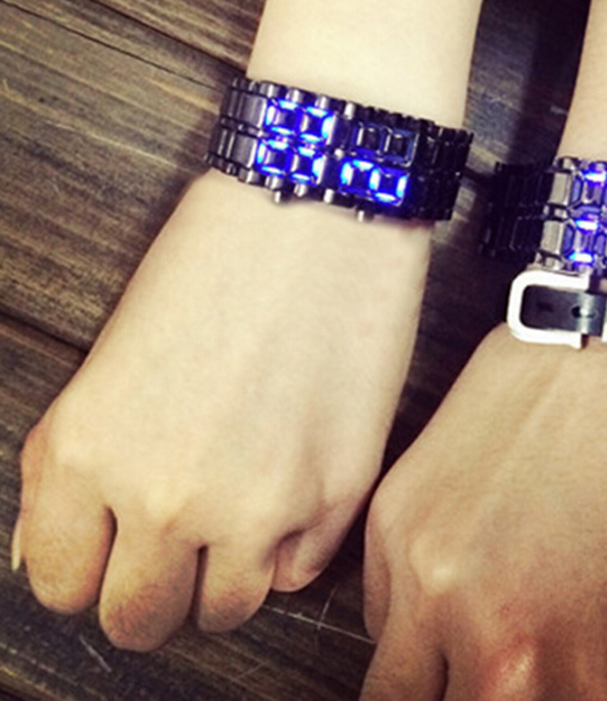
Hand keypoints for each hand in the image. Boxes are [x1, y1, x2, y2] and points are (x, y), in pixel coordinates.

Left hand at [15, 168, 429, 649]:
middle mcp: (169, 494)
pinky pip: (301, 571)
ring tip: (238, 511)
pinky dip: (291, 543)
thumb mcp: (109, 356)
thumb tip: (48, 551)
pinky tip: (290, 481)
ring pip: (226, 611)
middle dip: (150, 586)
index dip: (86, 567)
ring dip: (224, 574)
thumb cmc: (218, 256)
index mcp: (91, 452)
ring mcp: (262, 501)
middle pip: (140, 620)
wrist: (321, 204)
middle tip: (173, 539)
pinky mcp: (340, 490)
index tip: (110, 549)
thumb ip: (67, 468)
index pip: (60, 585)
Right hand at [361, 324, 606, 700]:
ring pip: (394, 700)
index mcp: (598, 686)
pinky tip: (462, 592)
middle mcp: (500, 653)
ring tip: (481, 659)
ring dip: (439, 690)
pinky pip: (378, 620)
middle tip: (525, 674)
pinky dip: (413, 629)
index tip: (574, 688)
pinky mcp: (394, 523)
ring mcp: (431, 585)